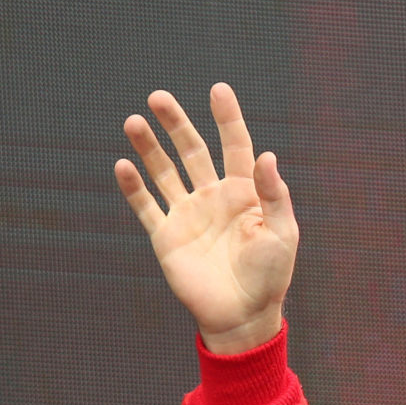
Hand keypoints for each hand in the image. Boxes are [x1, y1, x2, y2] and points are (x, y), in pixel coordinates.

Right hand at [114, 83, 297, 352]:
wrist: (242, 315)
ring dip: (149, 147)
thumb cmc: (270, 276)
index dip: (227, 118)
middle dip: (176, 123)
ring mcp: (188, 214)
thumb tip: (266, 154)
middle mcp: (213, 196)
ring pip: (164, 172)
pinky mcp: (167, 236)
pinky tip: (123, 165)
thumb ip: (274, 195)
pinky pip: (147, 206)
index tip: (218, 89)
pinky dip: (134, 187)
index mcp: (245, 192)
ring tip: (133, 121)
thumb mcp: (282, 234)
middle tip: (159, 97)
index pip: (235, 146)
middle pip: (192, 150)